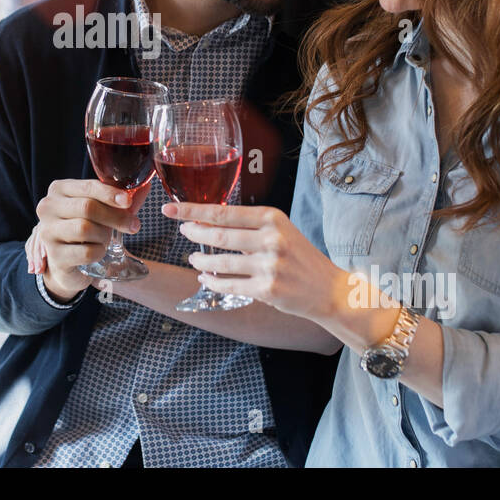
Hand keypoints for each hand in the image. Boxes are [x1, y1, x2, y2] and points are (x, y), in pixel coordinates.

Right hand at [31, 179, 146, 301]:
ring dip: (105, 235)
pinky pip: (87, 252)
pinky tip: (98, 252)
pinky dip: (100, 252)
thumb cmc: (86, 229)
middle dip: (115, 216)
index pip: (87, 187)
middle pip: (87, 207)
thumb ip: (122, 200)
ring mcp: (47, 232)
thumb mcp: (101, 210)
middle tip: (133, 225)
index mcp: (59, 190)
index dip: (110, 194)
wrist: (67, 262)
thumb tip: (145, 186)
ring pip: (86, 228)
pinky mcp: (55, 256)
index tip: (128, 201)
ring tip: (106, 238)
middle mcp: (48, 208)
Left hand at [165, 201, 337, 321]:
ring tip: (193, 258)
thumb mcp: (279, 231)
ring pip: (220, 262)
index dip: (193, 210)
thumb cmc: (299, 256)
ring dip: (200, 260)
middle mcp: (271, 239)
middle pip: (219, 235)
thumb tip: (206, 220)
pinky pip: (228, 285)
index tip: (171, 209)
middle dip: (194, 232)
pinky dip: (212, 282)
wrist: (328, 289)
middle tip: (183, 231)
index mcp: (273, 218)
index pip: (224, 212)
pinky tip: (205, 278)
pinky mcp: (267, 290)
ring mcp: (269, 266)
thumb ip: (248, 225)